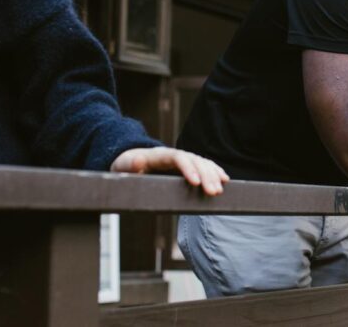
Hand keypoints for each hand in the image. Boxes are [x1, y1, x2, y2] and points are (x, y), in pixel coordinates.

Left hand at [110, 146, 228, 195]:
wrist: (128, 160)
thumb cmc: (125, 166)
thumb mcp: (122, 166)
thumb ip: (129, 166)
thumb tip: (137, 162)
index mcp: (159, 155)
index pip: (178, 158)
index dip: (188, 169)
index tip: (195, 183)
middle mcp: (174, 154)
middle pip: (194, 160)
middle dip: (206, 175)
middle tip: (213, 192)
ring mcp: (182, 159)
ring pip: (201, 162)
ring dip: (213, 175)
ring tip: (219, 190)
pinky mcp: (186, 166)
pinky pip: (204, 166)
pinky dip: (214, 171)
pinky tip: (225, 180)